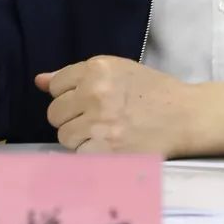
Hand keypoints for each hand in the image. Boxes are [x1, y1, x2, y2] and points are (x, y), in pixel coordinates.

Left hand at [35, 57, 223, 157]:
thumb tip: (39, 81)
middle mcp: (95, 93)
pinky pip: (78, 154)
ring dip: (79, 137)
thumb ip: (77, 75)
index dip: (70, 95)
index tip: (88, 100)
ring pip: (64, 136)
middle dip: (71, 117)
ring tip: (104, 133)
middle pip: (55, 113)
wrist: (184, 115)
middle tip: (97, 119)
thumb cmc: (152, 91)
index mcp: (98, 68)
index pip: (56, 86)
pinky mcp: (105, 150)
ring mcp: (99, 123)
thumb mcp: (118, 71)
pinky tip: (109, 146)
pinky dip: (90, 153)